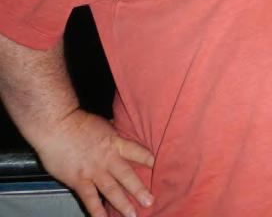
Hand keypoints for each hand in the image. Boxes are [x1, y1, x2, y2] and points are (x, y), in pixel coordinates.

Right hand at [35, 108, 154, 216]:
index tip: (158, 167)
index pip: (136, 151)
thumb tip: (120, 131)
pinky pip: (90, 198)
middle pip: (127, 176)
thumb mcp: (103, 124)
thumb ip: (113, 132)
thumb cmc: (78, 121)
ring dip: (122, 204)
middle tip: (150, 201)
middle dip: (139, 190)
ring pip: (111, 190)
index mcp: (115, 141)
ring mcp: (93, 170)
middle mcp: (107, 158)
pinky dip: (96, 211)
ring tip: (133, 215)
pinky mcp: (78, 180)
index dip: (147, 159)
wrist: (57, 125)